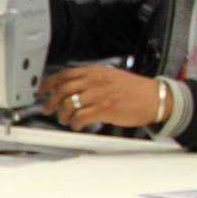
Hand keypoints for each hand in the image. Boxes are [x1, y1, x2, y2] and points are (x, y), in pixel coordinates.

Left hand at [41, 66, 166, 129]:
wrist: (154, 98)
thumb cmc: (135, 89)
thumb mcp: (111, 76)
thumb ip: (92, 79)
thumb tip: (73, 86)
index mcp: (96, 72)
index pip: (65, 74)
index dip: (49, 83)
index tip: (42, 90)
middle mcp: (95, 81)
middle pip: (63, 90)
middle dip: (51, 102)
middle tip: (48, 110)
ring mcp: (99, 95)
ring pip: (69, 104)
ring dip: (63, 115)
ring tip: (65, 120)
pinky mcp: (104, 109)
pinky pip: (81, 117)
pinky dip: (75, 123)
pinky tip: (77, 125)